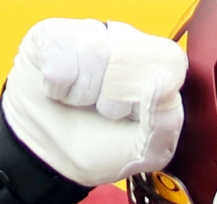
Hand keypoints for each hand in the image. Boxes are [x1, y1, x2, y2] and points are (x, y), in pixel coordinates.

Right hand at [2, 18, 186, 186]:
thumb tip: (164, 81)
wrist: (48, 157)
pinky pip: (61, 51)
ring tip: (78, 102)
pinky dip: (58, 86)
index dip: (149, 96)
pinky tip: (57, 92)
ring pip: (95, 51)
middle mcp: (125, 41)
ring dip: (83, 93)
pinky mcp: (53, 33)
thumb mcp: (142, 152)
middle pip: (132, 53)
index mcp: (154, 66)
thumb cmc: (98, 148)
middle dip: (115, 97)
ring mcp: (89, 34)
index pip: (169, 61)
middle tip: (104, 112)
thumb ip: (167, 123)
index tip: (133, 116)